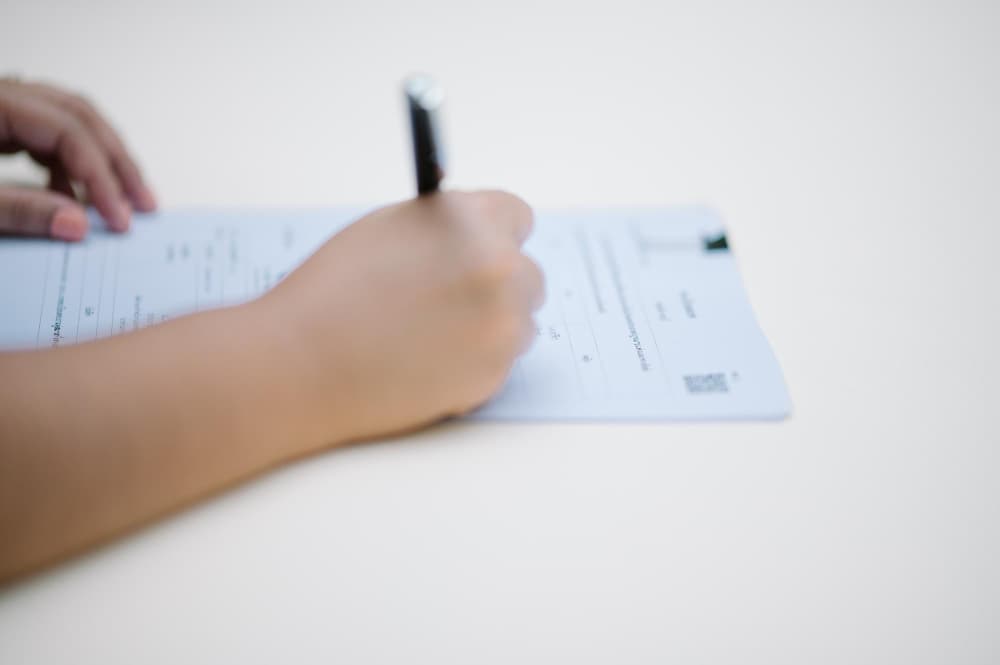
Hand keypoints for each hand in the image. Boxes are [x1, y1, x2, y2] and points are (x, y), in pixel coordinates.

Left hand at [0, 78, 155, 240]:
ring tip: (120, 201)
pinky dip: (69, 167)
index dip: (101, 176)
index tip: (119, 217)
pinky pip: (45, 136)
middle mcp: (3, 97)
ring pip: (68, 122)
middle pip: (78, 117)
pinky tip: (75, 198)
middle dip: (116, 163)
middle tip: (144, 202)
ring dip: (99, 162)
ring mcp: (1, 108)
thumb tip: (76, 224)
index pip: (68, 130)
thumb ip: (18, 211)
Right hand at [261, 191, 544, 445]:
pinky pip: (501, 363)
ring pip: (520, 322)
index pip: (518, 217)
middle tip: (452, 302)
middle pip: (528, 274)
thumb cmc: (333, 291)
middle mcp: (499, 267)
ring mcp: (502, 325)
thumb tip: (476, 233)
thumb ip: (445, 227)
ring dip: (491, 327)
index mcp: (471, 221)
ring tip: (430, 336)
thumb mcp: (389, 228)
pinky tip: (426, 363)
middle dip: (498, 286)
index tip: (482, 250)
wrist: (302, 362)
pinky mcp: (494, 375)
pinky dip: (474, 364)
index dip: (495, 235)